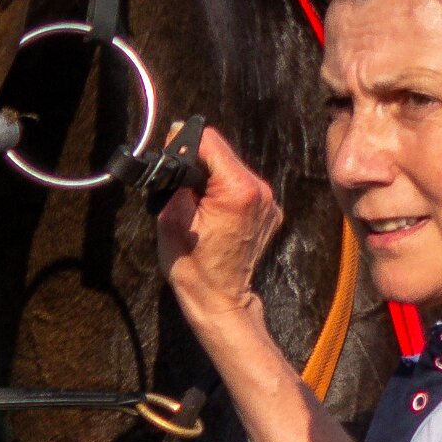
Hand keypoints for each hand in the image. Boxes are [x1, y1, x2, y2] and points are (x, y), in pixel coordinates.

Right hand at [156, 126, 281, 331]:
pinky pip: (244, 186)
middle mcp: (260, 190)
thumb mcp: (171, 217)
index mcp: (237, 190)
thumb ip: (176, 176)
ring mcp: (269, 202)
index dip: (185, 143)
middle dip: (199, 163)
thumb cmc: (192, 266)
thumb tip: (177, 145)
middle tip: (182, 185)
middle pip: (223, 153)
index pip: (210, 141)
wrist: (219, 301)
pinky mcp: (271, 211)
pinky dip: (227, 191)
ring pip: (233, 168)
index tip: (173, 154)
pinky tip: (216, 212)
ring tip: (198, 202)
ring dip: (213, 177)